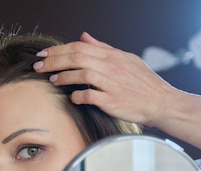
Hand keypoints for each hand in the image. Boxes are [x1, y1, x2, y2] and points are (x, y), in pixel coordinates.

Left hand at [33, 32, 179, 128]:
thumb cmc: (144, 83)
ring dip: (64, 76)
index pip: (79, 48)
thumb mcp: (126, 59)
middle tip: (38, 66)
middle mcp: (112, 67)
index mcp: (113, 56)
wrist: (162, 103)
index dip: (58, 50)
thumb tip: (84, 37)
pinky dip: (78, 95)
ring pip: (82, 74)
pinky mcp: (113, 101)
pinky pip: (90, 96)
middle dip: (54, 61)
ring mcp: (112, 84)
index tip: (43, 55)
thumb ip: (103, 48)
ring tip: (52, 79)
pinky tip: (71, 97)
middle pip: (77, 58)